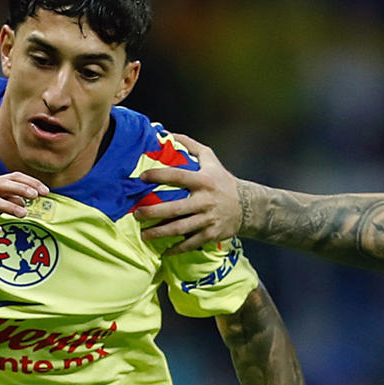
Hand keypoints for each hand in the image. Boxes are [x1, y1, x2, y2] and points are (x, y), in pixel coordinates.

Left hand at [133, 133, 242, 253]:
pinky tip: (164, 252)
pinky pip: (191, 243)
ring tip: (144, 234)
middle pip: (175, 208)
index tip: (141, 177)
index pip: (177, 176)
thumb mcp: (210, 158)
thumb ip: (190, 145)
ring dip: (160, 232)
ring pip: (180, 228)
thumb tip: (166, 133)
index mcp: (203, 180)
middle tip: (136, 214)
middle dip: (153, 212)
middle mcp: (205, 200)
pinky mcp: (211, 234)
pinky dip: (177, 249)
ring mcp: (208, 219)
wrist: (247, 205)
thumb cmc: (222, 180)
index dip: (158, 175)